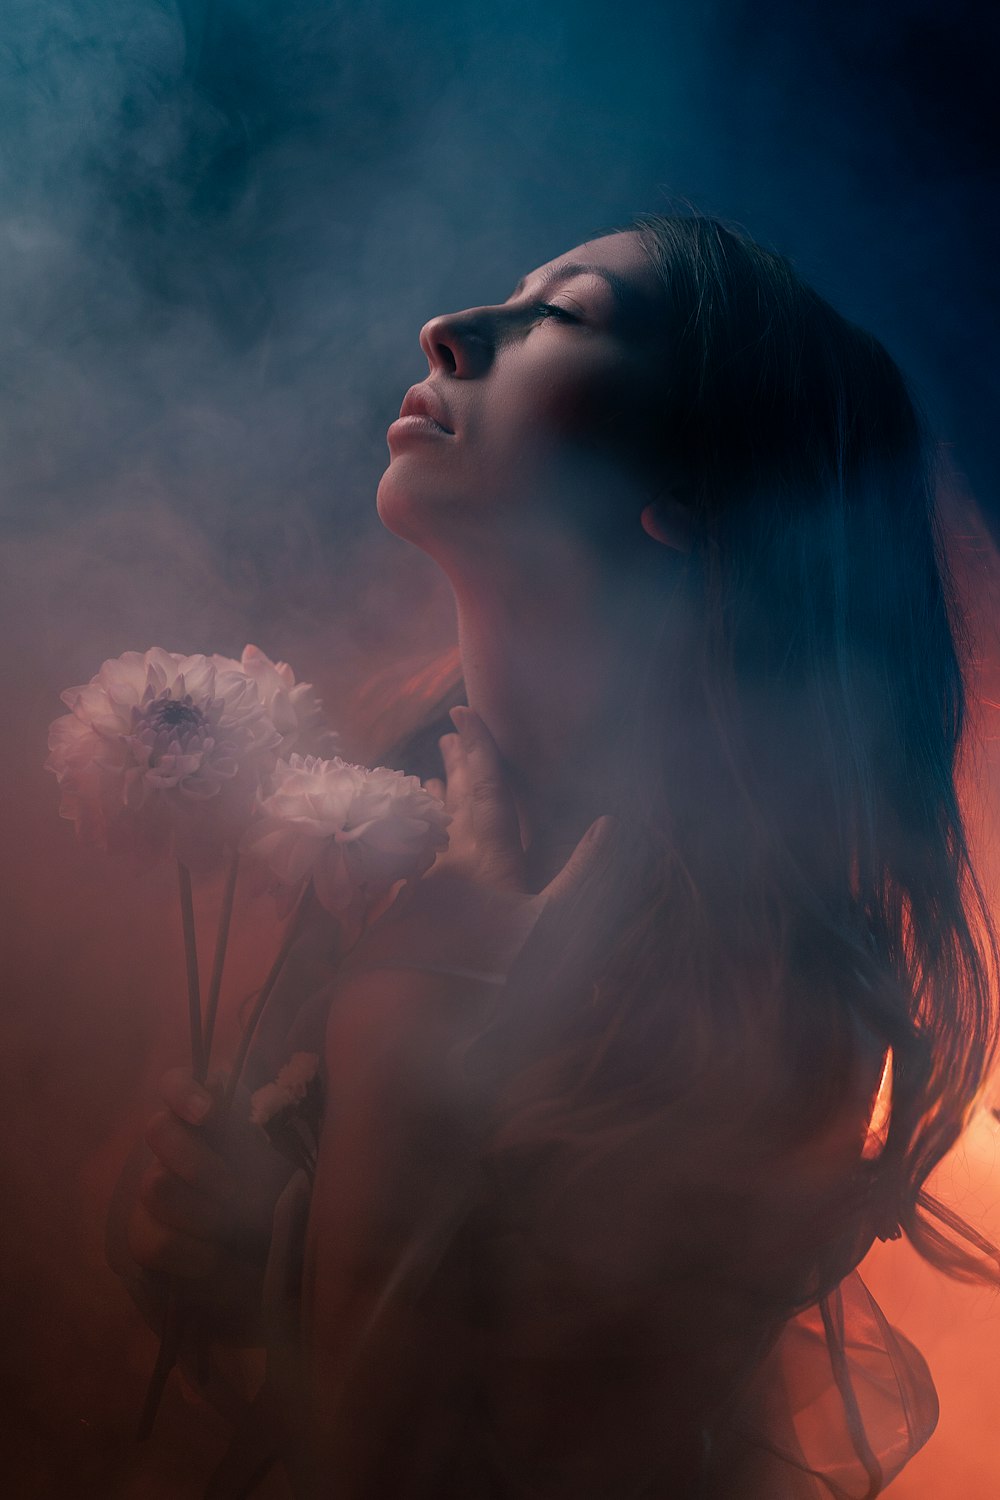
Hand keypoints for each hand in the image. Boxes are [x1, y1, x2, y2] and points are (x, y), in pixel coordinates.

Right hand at [126, 1068, 291, 1334]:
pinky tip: (218, 1261)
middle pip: (158, 1130)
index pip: (175, 1082)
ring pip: (155, 1186)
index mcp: (213, 1118)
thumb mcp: (296, 1164)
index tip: (209, 1114)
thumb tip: (288, 1105)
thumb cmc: (290, 1204)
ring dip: (202, 1212)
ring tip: (234, 1230)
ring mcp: (155, 1191)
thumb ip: (284, 1129)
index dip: (184, 1091)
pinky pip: (153, 1241)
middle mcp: (176, 1147)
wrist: (278, 1274)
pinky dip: (192, 1254)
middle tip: (235, 1189)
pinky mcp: (145, 1239)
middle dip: (199, 1162)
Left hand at [342, 706, 613, 981]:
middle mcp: (446, 866)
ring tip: (430, 784)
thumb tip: (611, 822)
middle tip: (446, 736)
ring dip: (435, 807)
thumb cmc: (493, 980)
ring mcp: (418, 896)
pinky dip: (422, 851)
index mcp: (485, 858)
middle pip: (452, 806)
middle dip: (456, 768)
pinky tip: (419, 861)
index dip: (479, 750)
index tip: (463, 713)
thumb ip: (583, 874)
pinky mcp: (399, 927)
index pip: (484, 790)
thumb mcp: (553, 929)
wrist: (413, 1034)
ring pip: (430, 837)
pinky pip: (415, 869)